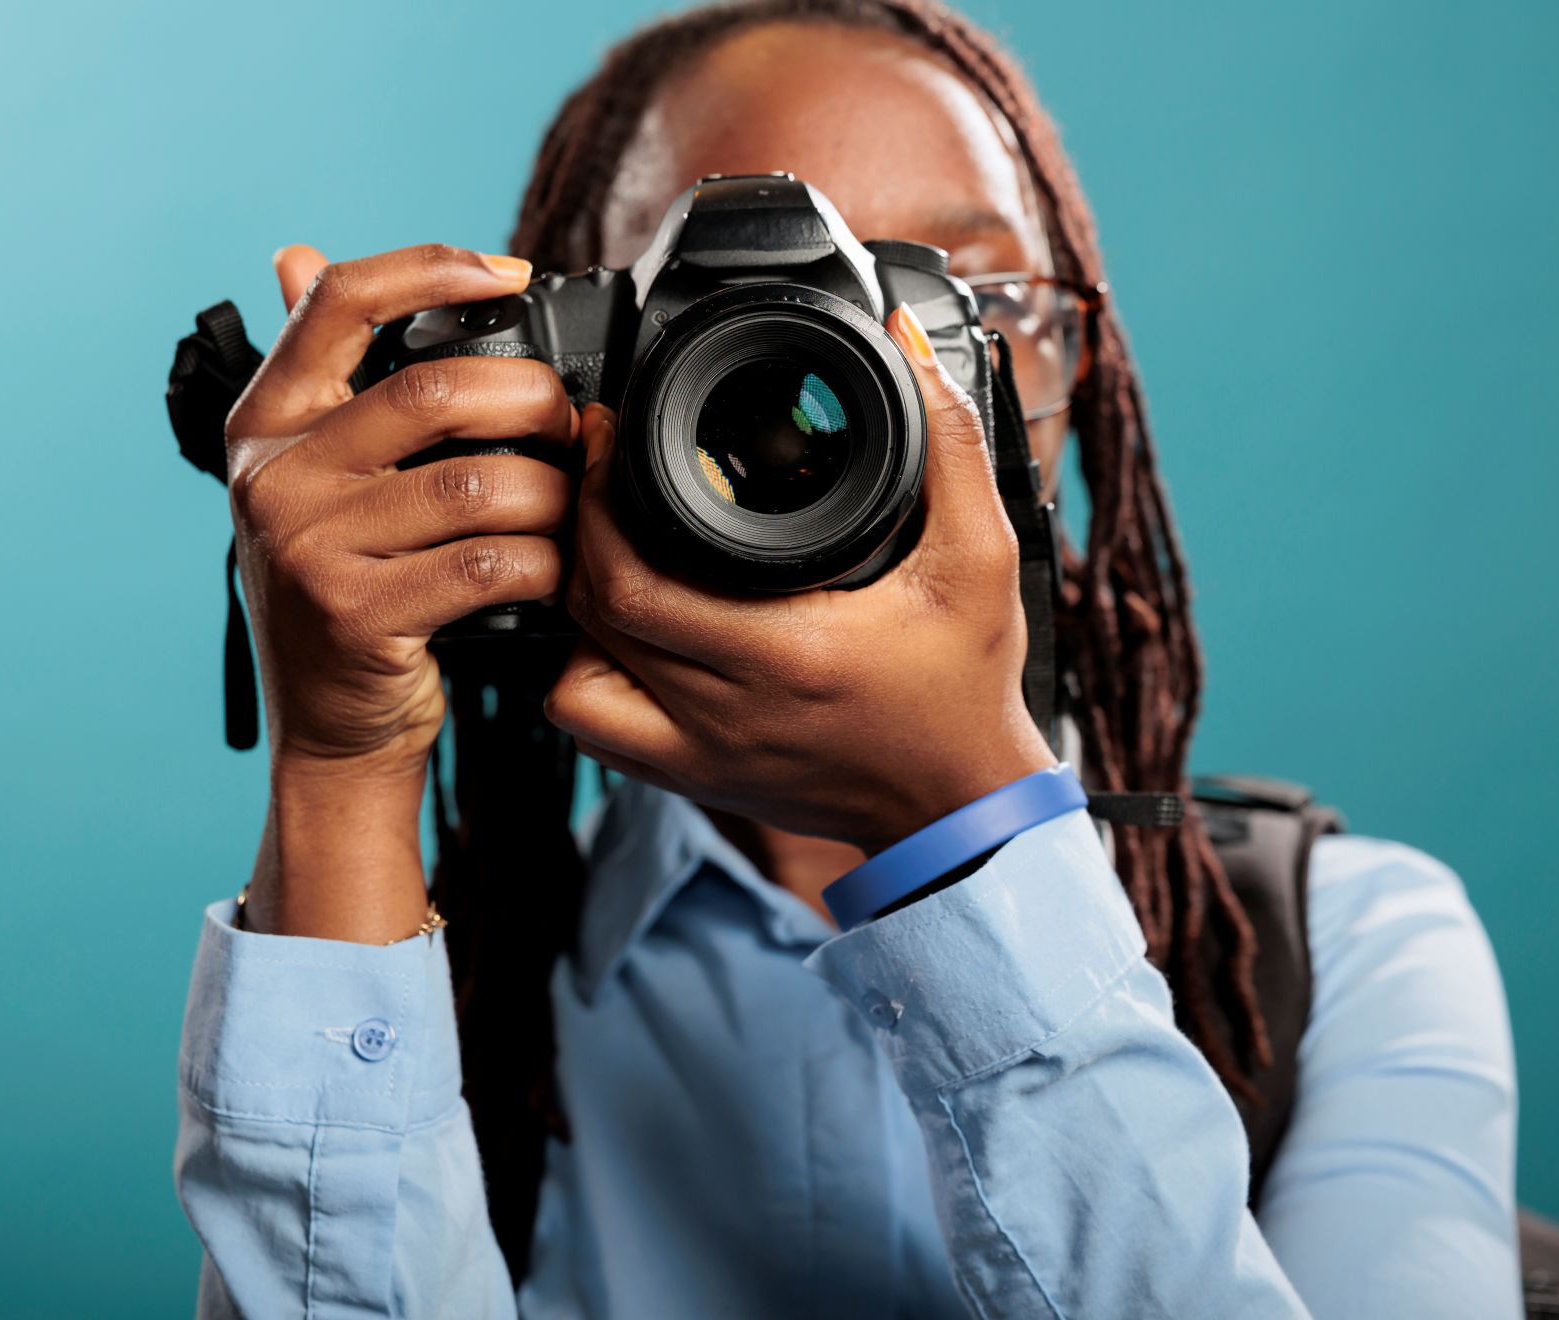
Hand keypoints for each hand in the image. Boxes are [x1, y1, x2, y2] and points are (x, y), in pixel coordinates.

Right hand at [229, 243, 579, 938]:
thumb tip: (293, 256)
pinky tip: (556, 571)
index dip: (428, 270)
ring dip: (550, 494)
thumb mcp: (309, 483)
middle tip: (568, 425)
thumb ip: (316, 378)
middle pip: (432, 392)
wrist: (332, 735)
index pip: (335, 304)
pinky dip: (544, 564)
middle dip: (529, 399)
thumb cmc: (343, 594)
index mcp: (263, 426)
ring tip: (570, 508)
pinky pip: (488, 564)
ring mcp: (309, 549)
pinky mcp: (357, 615)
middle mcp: (274, 479)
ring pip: (475, 485)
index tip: (508, 273)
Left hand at [546, 305, 1054, 854]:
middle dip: (578, 527)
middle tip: (597, 471)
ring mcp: (700, 755)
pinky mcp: (693, 781)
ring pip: (575, 679)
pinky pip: (597, 731)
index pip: (632, 579)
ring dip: (577, 610)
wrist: (960, 809)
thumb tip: (908, 345)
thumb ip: (951, 445)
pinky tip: (625, 634)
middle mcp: (727, 712)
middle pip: (591, 613)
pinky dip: (589, 677)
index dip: (598, 498)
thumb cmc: (968, 690)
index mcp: (785, 653)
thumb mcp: (983, 557)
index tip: (610, 437)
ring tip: (607, 554)